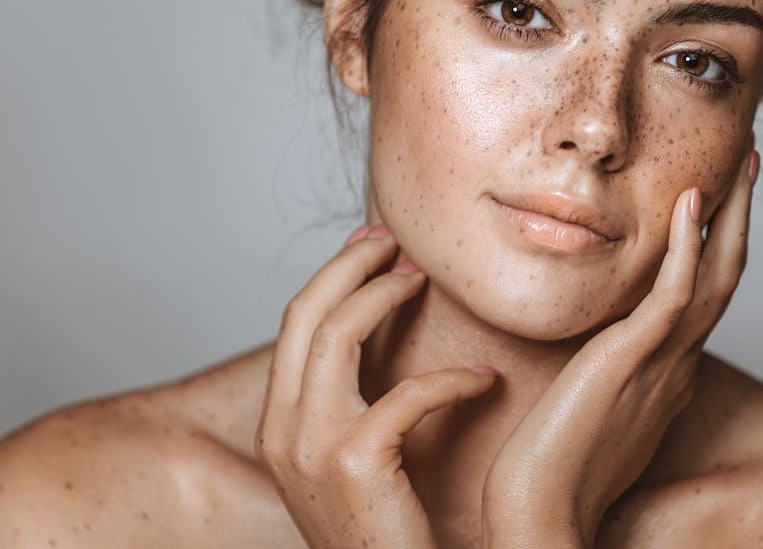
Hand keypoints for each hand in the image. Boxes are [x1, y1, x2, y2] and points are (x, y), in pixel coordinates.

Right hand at [256, 226, 497, 548]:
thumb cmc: (383, 530)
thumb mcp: (351, 458)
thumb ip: (353, 402)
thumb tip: (380, 338)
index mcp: (279, 423)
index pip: (295, 323)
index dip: (333, 274)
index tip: (373, 247)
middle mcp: (281, 428)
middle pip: (305, 311)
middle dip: (350, 265)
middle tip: (395, 243)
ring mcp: (309, 445)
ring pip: (338, 332)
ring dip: (386, 294)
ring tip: (425, 280)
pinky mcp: (353, 462)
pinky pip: (405, 392)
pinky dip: (451, 379)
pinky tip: (483, 379)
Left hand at [481, 151, 758, 548]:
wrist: (541, 508)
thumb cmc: (556, 464)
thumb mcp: (596, 406)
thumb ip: (612, 374)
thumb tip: (607, 352)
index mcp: (668, 372)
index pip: (703, 297)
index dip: (717, 247)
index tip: (716, 203)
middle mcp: (678, 364)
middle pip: (724, 278)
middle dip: (740, 220)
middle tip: (749, 169)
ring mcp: (662, 361)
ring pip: (714, 277)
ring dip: (730, 218)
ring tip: (741, 168)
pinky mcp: (632, 359)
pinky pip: (672, 295)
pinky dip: (686, 248)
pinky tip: (691, 204)